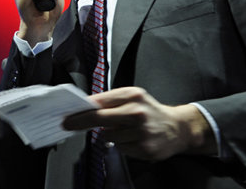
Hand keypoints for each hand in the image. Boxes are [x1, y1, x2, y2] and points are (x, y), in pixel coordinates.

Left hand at [62, 87, 215, 160]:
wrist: (177, 128)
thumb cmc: (149, 110)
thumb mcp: (132, 96)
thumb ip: (110, 100)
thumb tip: (84, 106)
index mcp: (132, 95)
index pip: (100, 103)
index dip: (81, 111)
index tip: (68, 116)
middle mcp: (137, 113)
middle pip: (100, 119)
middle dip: (81, 123)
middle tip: (69, 125)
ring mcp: (142, 132)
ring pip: (109, 136)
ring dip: (111, 134)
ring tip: (125, 129)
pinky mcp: (145, 149)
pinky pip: (121, 148)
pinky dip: (122, 144)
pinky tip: (133, 139)